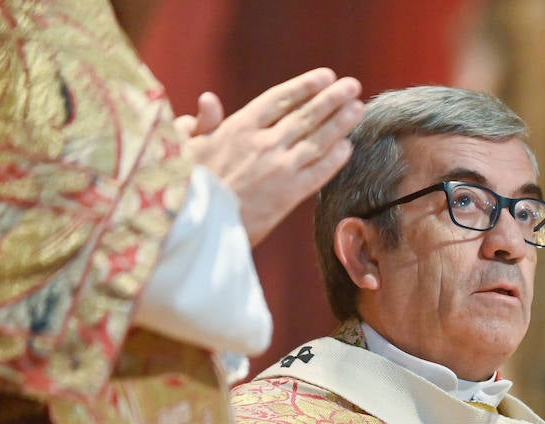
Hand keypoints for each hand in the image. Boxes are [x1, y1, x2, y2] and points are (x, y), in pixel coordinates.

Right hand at [176, 68, 364, 245]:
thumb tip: (209, 99)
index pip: (278, 100)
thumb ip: (201, 123)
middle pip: (304, 116)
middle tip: (352, 86)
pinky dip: (334, 159)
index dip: (304, 87)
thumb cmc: (186, 184)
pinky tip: (348, 147)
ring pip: (316, 141)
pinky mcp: (288, 195)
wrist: (196, 224)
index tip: (325, 76)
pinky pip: (318, 173)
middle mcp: (263, 144)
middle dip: (331, 99)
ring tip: (358, 108)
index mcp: (238, 127)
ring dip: (340, 123)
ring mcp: (278, 169)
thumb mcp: (186, 147)